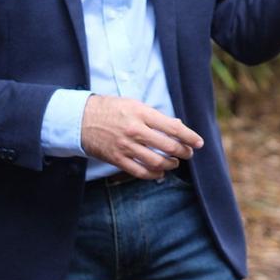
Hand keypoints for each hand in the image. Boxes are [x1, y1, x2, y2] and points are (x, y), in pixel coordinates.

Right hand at [80, 94, 203, 179]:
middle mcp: (135, 131)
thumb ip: (156, 116)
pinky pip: (139, 171)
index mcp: (142, 114)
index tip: (199, 142)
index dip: (190, 136)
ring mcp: (126, 146)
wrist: (80, 118)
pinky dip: (153, 174)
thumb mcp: (134, 105)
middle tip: (189, 153)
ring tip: (175, 163)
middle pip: (168, 146)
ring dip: (170, 164)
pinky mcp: (116, 159)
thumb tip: (177, 126)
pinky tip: (159, 173)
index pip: (173, 128)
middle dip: (183, 152)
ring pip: (156, 161)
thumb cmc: (111, 109)